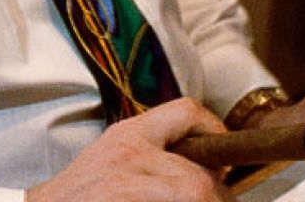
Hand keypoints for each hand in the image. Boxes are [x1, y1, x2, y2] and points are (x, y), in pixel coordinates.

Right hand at [26, 98, 235, 201]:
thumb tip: (210, 167)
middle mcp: (128, 154)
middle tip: (221, 200)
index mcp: (128, 134)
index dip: (214, 130)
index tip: (224, 157)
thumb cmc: (79, 194)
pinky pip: (176, 201)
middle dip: (218, 194)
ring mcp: (124, 184)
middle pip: (197, 174)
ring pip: (194, 191)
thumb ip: (154, 153)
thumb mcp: (113, 157)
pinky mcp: (122, 201)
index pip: (186, 111)